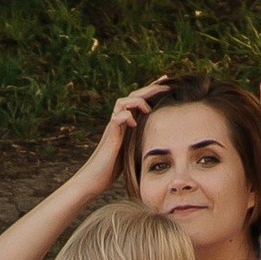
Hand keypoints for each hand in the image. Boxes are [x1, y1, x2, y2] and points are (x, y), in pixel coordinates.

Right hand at [77, 78, 168, 196]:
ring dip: (136, 101)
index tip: (166, 80)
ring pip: (121, 102)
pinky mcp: (110, 137)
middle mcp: (119, 122)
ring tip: (147, 108)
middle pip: (132, 96)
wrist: (93, 179)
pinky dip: (125, 117)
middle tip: (165, 83)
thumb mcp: (132, 150)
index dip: (152, 89)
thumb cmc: (112, 168)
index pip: (139, 101)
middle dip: (149, 89)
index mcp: (126, 123)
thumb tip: (162, 140)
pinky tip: (133, 122)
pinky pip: (116, 119)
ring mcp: (113, 128)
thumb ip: (141, 141)